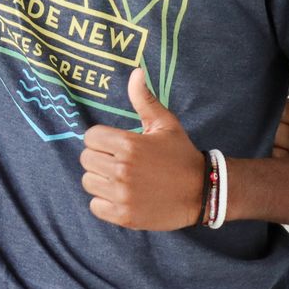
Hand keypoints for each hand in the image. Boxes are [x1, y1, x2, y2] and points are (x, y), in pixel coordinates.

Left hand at [79, 69, 204, 230]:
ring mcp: (122, 194)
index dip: (101, 139)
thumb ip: (144, 100)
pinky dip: (104, 203)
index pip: (90, 137)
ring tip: (120, 178)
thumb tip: (135, 72)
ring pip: (88, 182)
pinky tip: (121, 196)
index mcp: (129, 144)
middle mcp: (122, 169)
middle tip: (118, 161)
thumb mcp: (165, 124)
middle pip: (86, 159)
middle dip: (100, 158)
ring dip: (101, 180)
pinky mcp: (124, 216)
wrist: (202, 191)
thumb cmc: (181, 155)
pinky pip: (95, 206)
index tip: (115, 144)